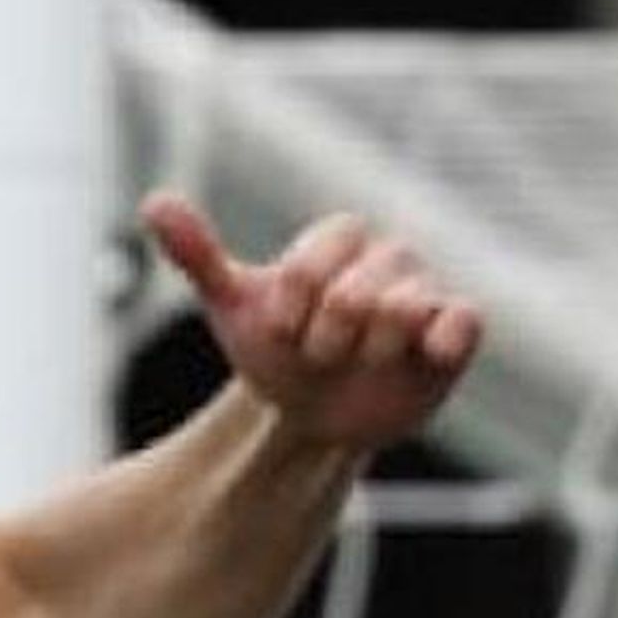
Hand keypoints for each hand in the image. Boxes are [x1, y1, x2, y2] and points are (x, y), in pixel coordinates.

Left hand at [142, 192, 482, 455]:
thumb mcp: (233, 307)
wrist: (313, 414)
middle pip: (351, 297)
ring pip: (400, 313)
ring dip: (365, 356)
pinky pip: (464, 323)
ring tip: (361, 364)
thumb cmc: (277, 352)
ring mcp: (426, 292)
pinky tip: (421, 355)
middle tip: (321, 355)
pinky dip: (443, 338)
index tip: (281, 333)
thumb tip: (153, 202)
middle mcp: (388, 256)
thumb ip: (200, 254)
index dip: (285, 315)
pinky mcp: (456, 333)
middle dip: (322, 344)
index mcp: (339, 238)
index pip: (307, 267)